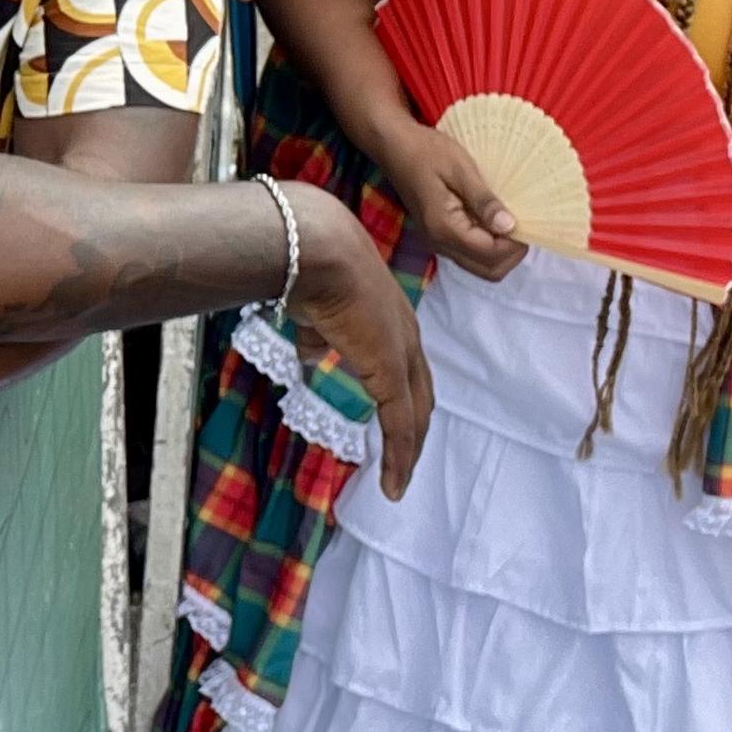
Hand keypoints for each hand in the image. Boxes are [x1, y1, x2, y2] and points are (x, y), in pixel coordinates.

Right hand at [279, 184, 434, 499]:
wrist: (318, 247)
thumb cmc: (311, 265)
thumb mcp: (314, 308)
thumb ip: (318, 335)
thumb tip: (313, 354)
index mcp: (389, 318)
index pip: (406, 368)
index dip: (403, 398)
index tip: (394, 424)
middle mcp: (405, 336)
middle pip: (420, 395)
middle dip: (414, 430)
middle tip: (403, 463)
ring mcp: (402, 354)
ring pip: (416, 415)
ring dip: (409, 451)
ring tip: (398, 482)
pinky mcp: (391, 371)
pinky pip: (400, 425)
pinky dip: (400, 457)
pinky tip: (394, 484)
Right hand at [379, 116, 521, 279]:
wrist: (394, 147)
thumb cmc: (426, 151)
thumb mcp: (460, 169)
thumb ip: (484, 200)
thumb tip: (510, 226)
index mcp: (444, 228)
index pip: (491, 253)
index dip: (516, 243)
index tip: (528, 219)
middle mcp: (440, 244)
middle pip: (488, 270)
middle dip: (512, 253)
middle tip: (522, 224)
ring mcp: (438, 243)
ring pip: (480, 267)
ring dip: (501, 252)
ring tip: (509, 222)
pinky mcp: (439, 237)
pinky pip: (470, 255)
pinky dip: (488, 247)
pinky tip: (492, 221)